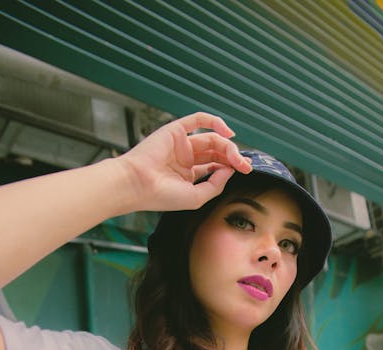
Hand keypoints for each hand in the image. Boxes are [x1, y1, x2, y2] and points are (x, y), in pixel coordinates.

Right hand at [116, 111, 251, 212]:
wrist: (137, 185)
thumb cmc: (162, 196)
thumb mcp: (196, 197)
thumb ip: (215, 185)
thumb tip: (230, 170)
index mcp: (188, 175)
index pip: (215, 166)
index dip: (231, 167)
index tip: (245, 171)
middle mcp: (185, 158)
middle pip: (216, 152)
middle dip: (233, 157)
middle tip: (245, 165)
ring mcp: (180, 144)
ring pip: (211, 138)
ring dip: (228, 145)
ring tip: (237, 156)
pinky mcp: (175, 130)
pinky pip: (198, 120)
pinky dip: (215, 121)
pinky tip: (228, 132)